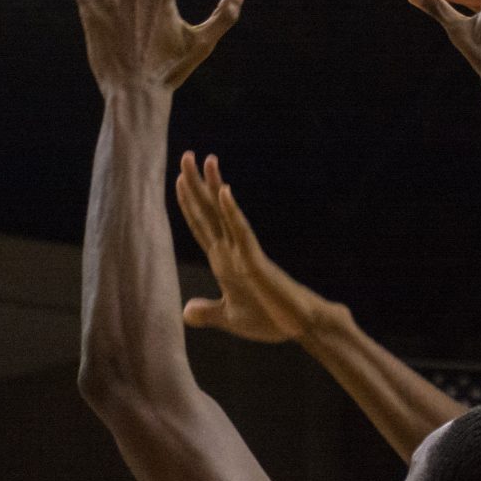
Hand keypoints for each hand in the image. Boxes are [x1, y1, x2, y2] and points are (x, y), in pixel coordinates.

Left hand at [174, 153, 329, 343]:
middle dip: (195, 184)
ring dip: (212, 186)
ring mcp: (244, 254)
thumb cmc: (271, 319)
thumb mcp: (230, 317)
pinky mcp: (256, 262)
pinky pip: (242, 233)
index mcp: (224, 261)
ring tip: (206, 158)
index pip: (201, 226)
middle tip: (186, 155)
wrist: (301, 325)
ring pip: (223, 214)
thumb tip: (186, 312)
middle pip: (208, 212)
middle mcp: (232, 251)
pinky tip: (222, 190)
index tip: (179, 179)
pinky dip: (231, 212)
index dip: (189, 203)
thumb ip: (208, 312)